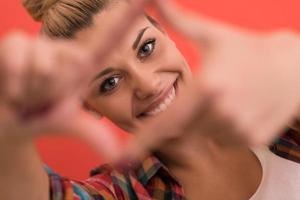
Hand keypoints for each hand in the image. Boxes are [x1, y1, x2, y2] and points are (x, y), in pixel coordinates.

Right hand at [0, 0, 151, 160]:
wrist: (7, 120)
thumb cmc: (41, 117)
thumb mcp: (69, 122)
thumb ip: (93, 134)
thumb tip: (119, 158)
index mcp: (83, 66)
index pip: (112, 36)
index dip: (131, 13)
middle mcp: (66, 51)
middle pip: (66, 61)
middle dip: (50, 89)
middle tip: (41, 98)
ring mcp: (41, 45)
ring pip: (42, 61)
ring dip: (31, 87)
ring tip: (27, 92)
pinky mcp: (16, 43)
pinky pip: (18, 55)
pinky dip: (14, 81)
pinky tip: (13, 86)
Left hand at [124, 0, 299, 160]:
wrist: (293, 67)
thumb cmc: (247, 49)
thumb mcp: (212, 34)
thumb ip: (179, 20)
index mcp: (207, 88)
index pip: (166, 121)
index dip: (143, 141)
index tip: (124, 158)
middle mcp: (222, 113)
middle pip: (184, 127)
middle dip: (185, 114)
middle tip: (206, 93)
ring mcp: (240, 129)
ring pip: (204, 133)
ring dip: (206, 120)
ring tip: (225, 96)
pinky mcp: (254, 139)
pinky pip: (224, 138)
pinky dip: (223, 126)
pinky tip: (238, 106)